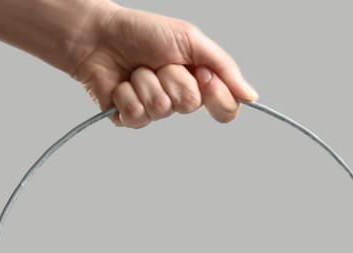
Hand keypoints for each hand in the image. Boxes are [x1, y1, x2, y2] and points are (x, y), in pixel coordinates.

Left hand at [70, 5, 257, 127]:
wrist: (101, 35)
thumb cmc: (144, 33)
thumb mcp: (192, 41)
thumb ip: (225, 67)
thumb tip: (252, 97)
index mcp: (199, 83)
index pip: (225, 109)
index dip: (216, 95)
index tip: (204, 74)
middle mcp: (179, 100)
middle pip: (190, 105)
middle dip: (174, 77)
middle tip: (161, 63)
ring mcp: (155, 112)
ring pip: (162, 108)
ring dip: (147, 81)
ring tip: (138, 68)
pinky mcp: (130, 119)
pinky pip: (137, 114)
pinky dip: (128, 93)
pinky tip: (122, 82)